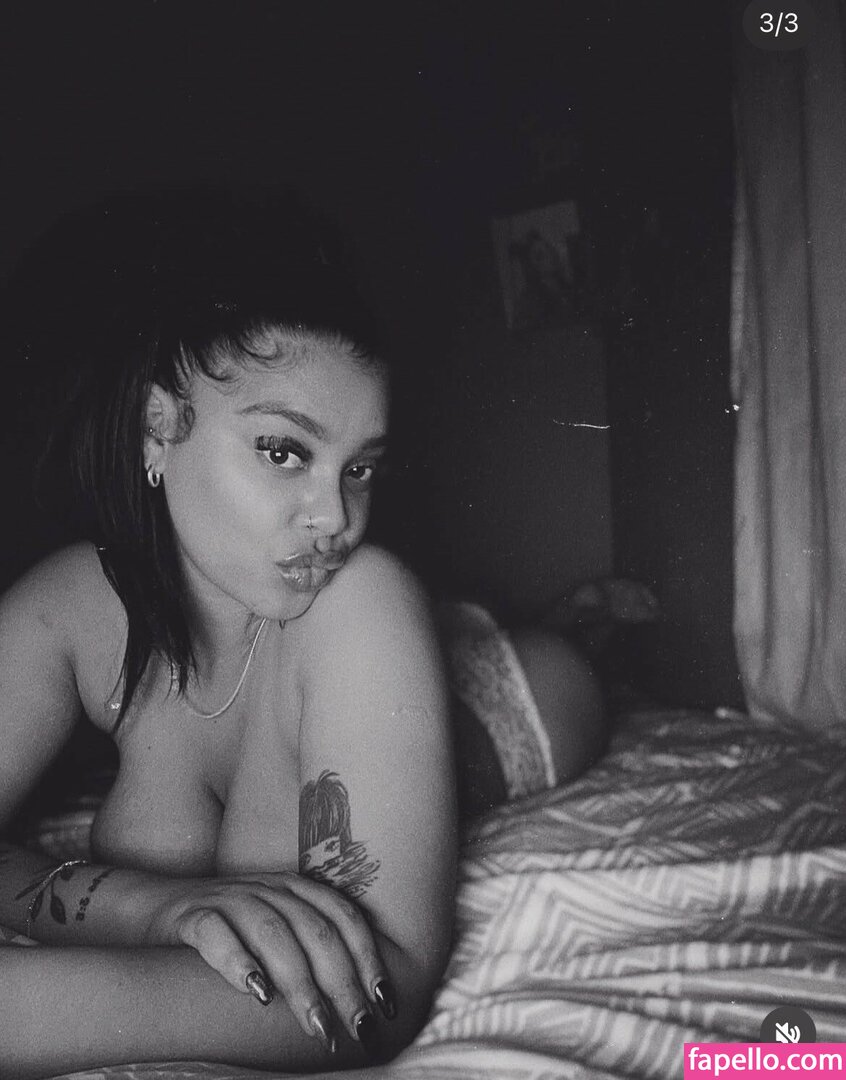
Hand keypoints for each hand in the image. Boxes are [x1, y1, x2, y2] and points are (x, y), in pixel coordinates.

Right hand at [143, 870, 395, 1053]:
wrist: (150, 909)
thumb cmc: (226, 932)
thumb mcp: (273, 930)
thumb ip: (309, 949)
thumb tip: (360, 1002)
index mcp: (293, 888)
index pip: (343, 917)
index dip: (368, 958)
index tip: (384, 1002)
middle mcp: (267, 888)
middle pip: (315, 931)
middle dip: (342, 982)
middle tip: (356, 1027)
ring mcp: (229, 898)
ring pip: (273, 933)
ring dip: (299, 982)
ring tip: (317, 1024)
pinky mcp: (190, 915)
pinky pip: (216, 933)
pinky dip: (238, 961)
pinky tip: (256, 993)